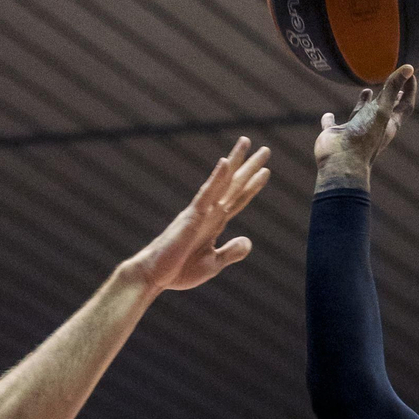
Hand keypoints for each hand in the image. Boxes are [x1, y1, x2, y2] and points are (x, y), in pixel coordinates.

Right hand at [123, 136, 269, 291]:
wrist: (154, 275)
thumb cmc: (179, 270)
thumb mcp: (212, 264)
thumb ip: (230, 252)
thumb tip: (248, 241)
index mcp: (214, 224)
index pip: (237, 200)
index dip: (252, 185)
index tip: (265, 171)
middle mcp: (209, 213)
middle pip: (234, 185)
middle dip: (249, 167)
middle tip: (265, 149)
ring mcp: (201, 212)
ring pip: (223, 183)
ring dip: (236, 163)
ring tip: (247, 142)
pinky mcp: (191, 217)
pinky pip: (206, 194)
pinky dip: (217, 178)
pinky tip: (225, 163)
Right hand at [314, 64, 416, 187]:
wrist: (341, 163)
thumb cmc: (364, 138)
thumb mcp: (381, 110)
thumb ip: (392, 88)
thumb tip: (409, 67)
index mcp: (388, 123)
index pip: (405, 104)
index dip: (410, 89)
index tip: (410, 73)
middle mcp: (373, 126)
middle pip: (385, 108)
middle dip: (390, 95)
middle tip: (394, 82)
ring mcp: (354, 131)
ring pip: (361, 114)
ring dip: (364, 103)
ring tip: (367, 90)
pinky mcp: (335, 134)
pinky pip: (332, 125)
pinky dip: (329, 119)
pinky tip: (328, 115)